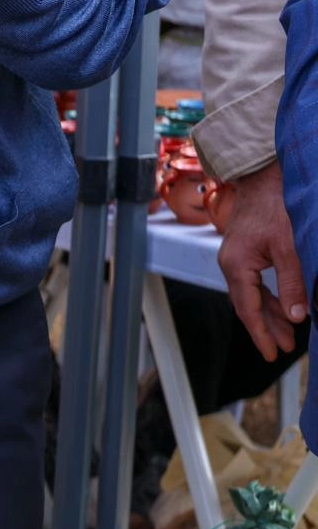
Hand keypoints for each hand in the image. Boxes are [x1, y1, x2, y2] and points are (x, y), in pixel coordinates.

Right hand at [218, 162, 307, 361]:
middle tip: (285, 348)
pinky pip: (254, 282)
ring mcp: (236, 258)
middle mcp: (231, 264)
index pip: (248, 309)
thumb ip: (293, 283)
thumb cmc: (276, 205)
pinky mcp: (245, 252)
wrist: (264, 175)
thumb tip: (297, 315)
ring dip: (271, 313)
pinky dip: (269, 296)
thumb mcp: (290, 247)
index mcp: (237, 265)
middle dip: (268, 328)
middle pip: (248, 306)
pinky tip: (283, 304)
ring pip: (252, 295)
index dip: (262, 333)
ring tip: (289, 331)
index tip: (273, 353)